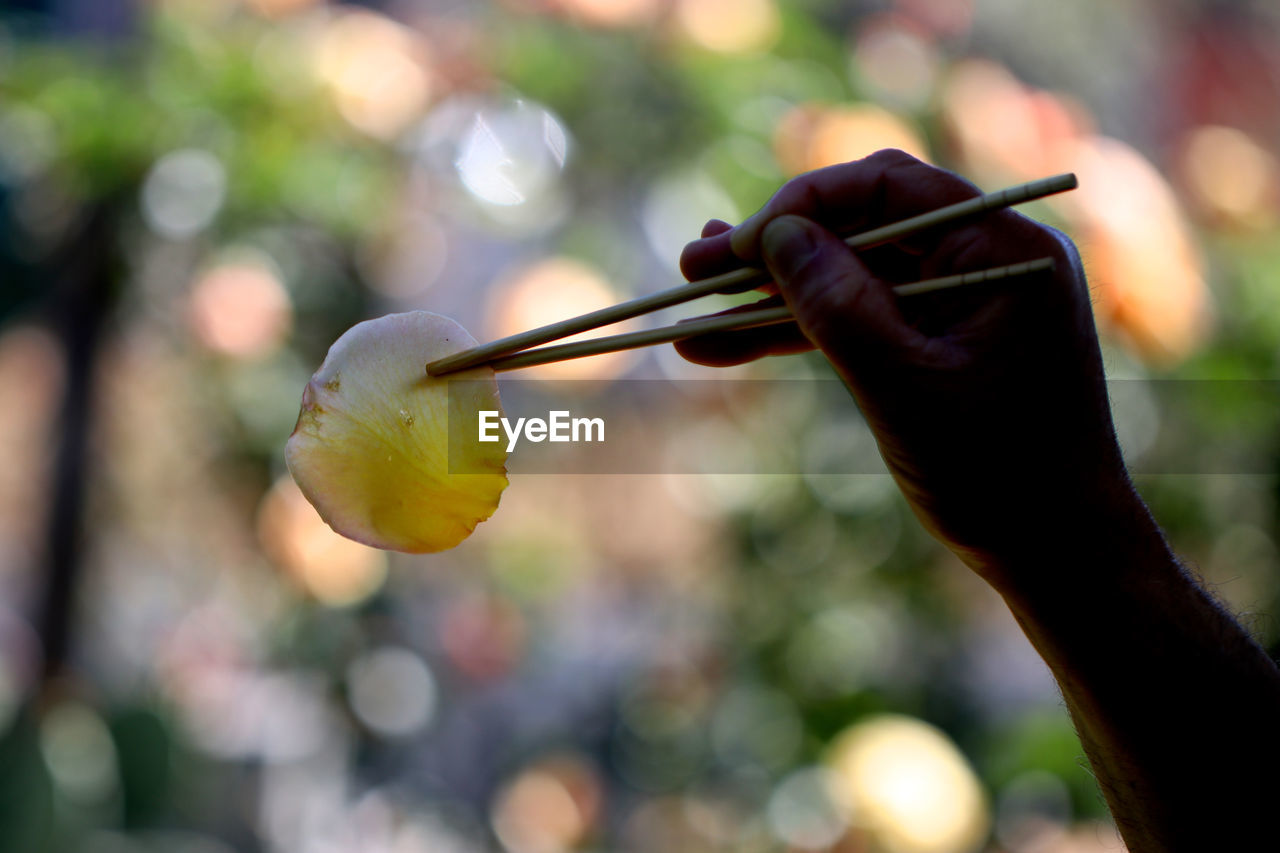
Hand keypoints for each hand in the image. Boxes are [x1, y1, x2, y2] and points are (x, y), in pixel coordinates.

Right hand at [677, 150, 1138, 589]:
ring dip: (776, 296)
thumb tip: (776, 234)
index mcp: (1004, 249)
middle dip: (776, 249)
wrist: (1057, 553)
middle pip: (862, 226)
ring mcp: (964, 300)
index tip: (737, 247)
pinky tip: (732, 343)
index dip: (803, 207)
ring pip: (852, 276)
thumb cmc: (998, 474)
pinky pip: (863, 319)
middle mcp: (987, 258)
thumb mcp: (904, 387)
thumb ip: (838, 305)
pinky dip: (804, 332)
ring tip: (695, 313)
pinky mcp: (942, 341)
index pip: (890, 190)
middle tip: (695, 268)